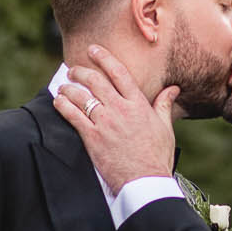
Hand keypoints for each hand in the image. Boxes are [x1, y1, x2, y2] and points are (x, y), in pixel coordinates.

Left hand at [52, 46, 178, 192]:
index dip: (104, 58)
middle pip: (96, 81)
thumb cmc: (157, 156)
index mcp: (138, 104)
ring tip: (63, 86)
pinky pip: (73, 116)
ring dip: (69, 88)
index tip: (93, 50)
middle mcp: (120, 109)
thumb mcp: (165, 128)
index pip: (119, 72)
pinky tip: (58, 102)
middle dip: (81, 71)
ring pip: (81, 96)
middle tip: (73, 70)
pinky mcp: (92, 137)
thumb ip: (164, 104)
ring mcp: (105, 122)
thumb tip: (173, 89)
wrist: (144, 180)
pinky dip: (63, 106)